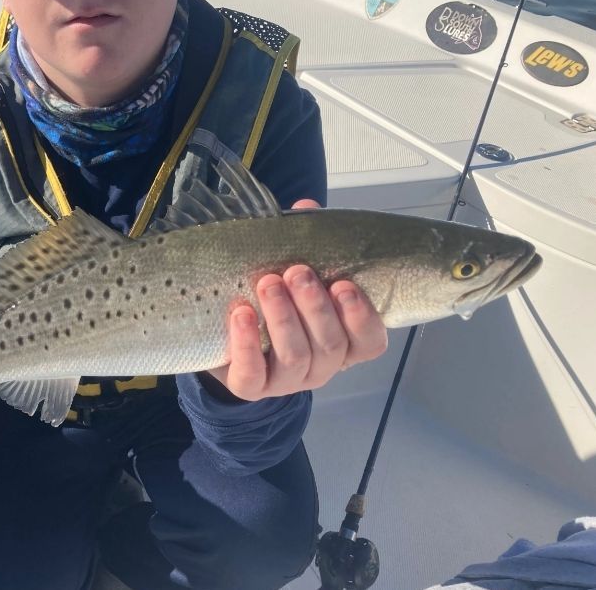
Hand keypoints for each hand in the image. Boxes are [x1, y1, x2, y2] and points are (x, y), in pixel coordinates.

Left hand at [206, 199, 387, 400]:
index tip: (343, 284)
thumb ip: (305, 245)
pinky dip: (246, 343)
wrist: (227, 340)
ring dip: (282, 317)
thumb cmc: (272, 303)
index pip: (369, 342)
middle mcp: (321, 367)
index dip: (362, 317)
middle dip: (315, 307)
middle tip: (297, 272)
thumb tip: (307, 208)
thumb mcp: (291, 274)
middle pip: (330, 345)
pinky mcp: (250, 388)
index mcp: (342, 342)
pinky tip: (241, 313)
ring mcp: (286, 381)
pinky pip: (252, 374)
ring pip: (295, 357)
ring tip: (268, 283)